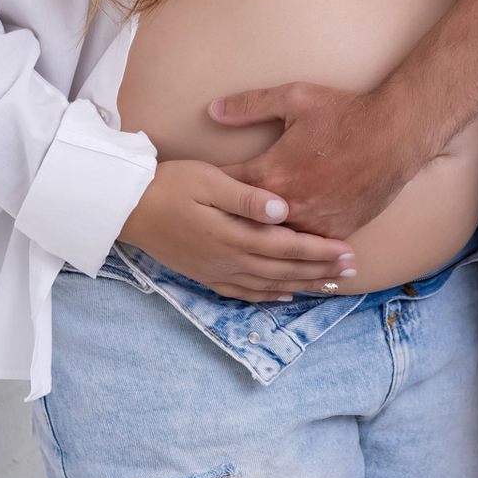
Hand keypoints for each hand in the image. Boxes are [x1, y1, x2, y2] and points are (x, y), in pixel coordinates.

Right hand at [117, 158, 354, 300]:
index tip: (349, 251)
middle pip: (284, 270)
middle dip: (320, 271)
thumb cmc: (169, 184)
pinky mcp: (204, 274)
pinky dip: (268, 297)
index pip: (287, 247)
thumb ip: (247, 197)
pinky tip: (284, 295)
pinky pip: (244, 293)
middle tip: (352, 271)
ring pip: (269, 286)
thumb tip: (284, 210)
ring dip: (302, 286)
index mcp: (233, 236)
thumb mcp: (208, 180)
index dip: (320, 251)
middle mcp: (228, 260)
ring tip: (331, 285)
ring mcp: (215, 272)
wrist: (126, 207)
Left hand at [210, 84, 432, 239]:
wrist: (395, 134)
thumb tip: (213, 111)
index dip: (207, 190)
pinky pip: (309, 248)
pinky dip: (295, 253)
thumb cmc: (344, 113)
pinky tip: (283, 261)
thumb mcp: (295, 98)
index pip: (227, 188)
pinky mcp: (338, 230)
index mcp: (272, 173)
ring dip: (259, 246)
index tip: (190, 196)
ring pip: (277, 244)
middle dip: (225, 226)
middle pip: (246, 225)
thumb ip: (250, 105)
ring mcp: (315, 222)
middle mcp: (289, 205)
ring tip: (236, 256)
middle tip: (204, 233)